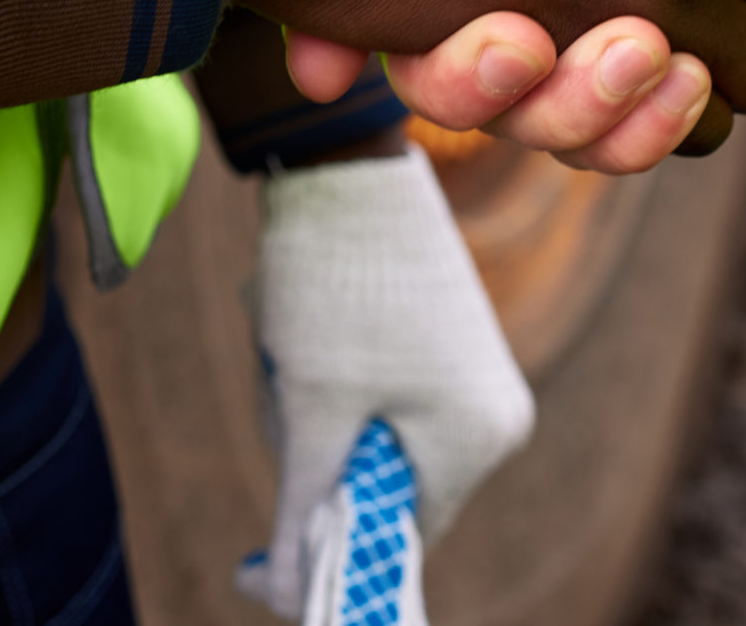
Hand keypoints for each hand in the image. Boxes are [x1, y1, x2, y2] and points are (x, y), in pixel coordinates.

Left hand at [243, 146, 533, 616]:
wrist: (350, 163)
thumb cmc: (338, 285)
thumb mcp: (312, 406)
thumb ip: (305, 509)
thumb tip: (285, 597)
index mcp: (479, 437)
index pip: (399, 539)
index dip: (324, 552)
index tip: (252, 565)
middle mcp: (493, 413)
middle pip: (378, 489)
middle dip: (313, 455)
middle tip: (284, 387)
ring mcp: (471, 375)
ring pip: (367, 442)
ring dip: (313, 411)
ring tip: (295, 343)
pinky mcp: (443, 343)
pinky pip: (375, 400)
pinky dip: (328, 384)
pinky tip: (311, 330)